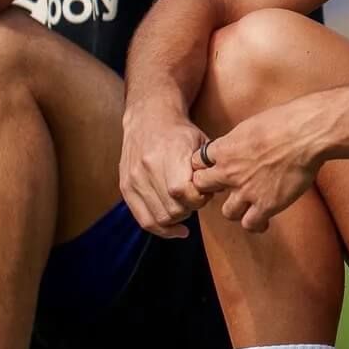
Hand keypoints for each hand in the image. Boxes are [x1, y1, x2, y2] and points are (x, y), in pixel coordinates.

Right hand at [119, 100, 209, 239]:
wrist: (148, 119)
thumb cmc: (180, 132)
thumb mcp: (201, 143)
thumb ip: (210, 167)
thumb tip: (223, 189)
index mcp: (168, 154)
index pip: (182, 191)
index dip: (198, 198)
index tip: (205, 193)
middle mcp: (147, 168)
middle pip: (172, 208)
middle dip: (190, 209)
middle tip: (196, 199)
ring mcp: (133, 179)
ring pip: (159, 217)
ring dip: (177, 218)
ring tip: (185, 206)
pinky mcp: (125, 188)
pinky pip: (143, 219)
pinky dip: (162, 230)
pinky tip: (177, 229)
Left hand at [189, 96, 330, 232]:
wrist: (306, 134)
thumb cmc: (285, 121)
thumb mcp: (251, 124)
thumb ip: (239, 140)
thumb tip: (239, 143)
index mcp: (224, 149)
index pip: (197, 162)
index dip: (206, 166)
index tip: (216, 167)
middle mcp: (229, 172)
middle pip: (202, 187)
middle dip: (212, 187)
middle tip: (227, 187)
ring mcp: (247, 190)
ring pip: (227, 212)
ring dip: (236, 209)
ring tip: (248, 206)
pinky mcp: (266, 204)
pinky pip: (251, 224)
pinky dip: (256, 224)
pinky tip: (264, 220)